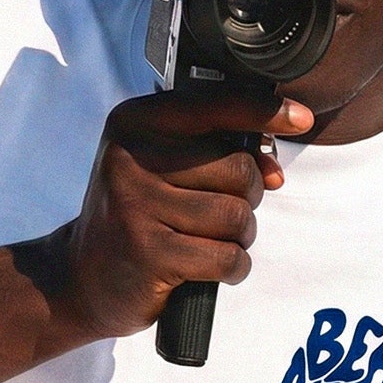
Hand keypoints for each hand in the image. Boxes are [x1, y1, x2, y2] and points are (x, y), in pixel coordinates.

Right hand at [48, 90, 312, 341]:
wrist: (81, 276)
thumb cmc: (135, 214)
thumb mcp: (159, 165)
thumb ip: (212, 151)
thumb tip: (273, 167)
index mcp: (135, 122)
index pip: (215, 105)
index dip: (265, 110)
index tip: (301, 117)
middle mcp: (131, 157)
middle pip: (238, 167)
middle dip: (247, 196)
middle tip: (219, 211)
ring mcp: (137, 205)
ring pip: (237, 216)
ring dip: (238, 237)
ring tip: (208, 241)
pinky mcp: (149, 253)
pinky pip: (226, 257)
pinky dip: (231, 267)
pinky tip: (207, 268)